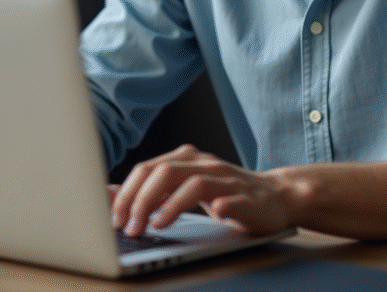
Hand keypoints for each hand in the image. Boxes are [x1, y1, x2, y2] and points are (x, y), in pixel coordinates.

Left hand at [110, 144, 297, 236]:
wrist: (277, 196)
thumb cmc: (226, 194)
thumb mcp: (184, 188)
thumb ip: (152, 190)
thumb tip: (109, 195)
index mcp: (186, 159)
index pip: (147, 168)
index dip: (126, 193)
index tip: (113, 219)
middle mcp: (204, 164)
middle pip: (165, 172)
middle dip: (141, 200)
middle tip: (129, 227)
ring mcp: (227, 180)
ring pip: (194, 183)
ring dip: (170, 205)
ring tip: (156, 226)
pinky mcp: (248, 198)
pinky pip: (233, 198)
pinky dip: (222, 205)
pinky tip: (214, 213)